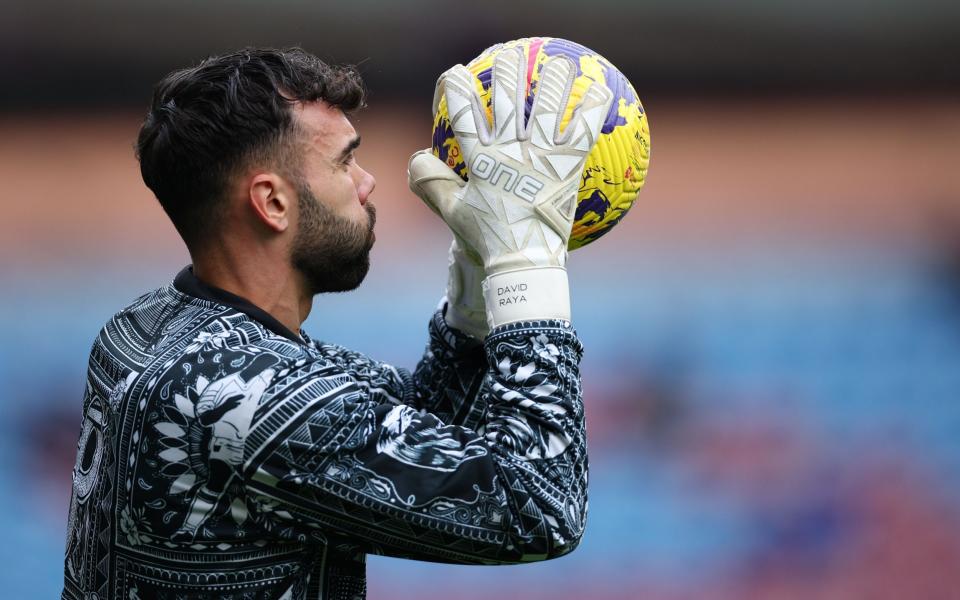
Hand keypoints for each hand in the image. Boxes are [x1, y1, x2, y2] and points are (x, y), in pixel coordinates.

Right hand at [409, 47, 611, 326]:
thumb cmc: (488, 240)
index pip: (462, 115)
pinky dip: (591, 108)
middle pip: (506, 100)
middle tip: (511, 57)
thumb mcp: (453, 213)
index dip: (456, 89)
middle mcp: (510, 152)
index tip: (455, 75)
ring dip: (551, 81)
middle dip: (506, 72)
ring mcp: (540, 157)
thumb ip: (431, 184)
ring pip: (545, 106)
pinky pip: (583, 131)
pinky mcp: (567, 167)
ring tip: (558, 64)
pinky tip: (599, 90)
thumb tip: (416, 159)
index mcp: (480, 161)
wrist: (524, 262)